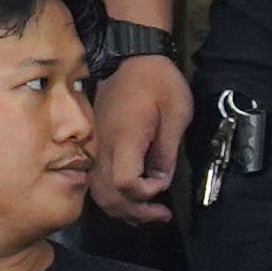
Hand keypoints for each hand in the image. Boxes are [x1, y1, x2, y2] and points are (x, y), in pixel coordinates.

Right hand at [89, 53, 190, 221]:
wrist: (132, 55)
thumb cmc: (159, 81)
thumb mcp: (176, 114)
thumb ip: (167, 152)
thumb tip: (161, 181)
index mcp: (124, 138)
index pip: (125, 183)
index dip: (146, 194)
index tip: (164, 184)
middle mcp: (103, 145)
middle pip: (107, 195)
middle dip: (134, 212)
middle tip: (161, 215)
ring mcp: (96, 145)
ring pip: (98, 191)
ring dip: (122, 208)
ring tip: (148, 212)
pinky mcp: (96, 142)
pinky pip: (96, 179)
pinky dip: (113, 195)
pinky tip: (132, 195)